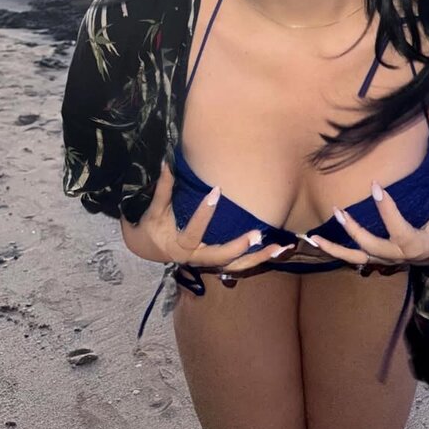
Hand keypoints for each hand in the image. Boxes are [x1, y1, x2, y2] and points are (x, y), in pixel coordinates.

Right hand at [119, 160, 294, 272]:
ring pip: (236, 266)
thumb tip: (167, 162)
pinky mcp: (219, 263)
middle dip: (239, 246)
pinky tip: (277, 251)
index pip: (193, 231)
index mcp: (180, 246)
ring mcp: (209, 263)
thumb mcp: (155, 210)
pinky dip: (258, 259)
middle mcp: (196, 258)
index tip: (217, 190)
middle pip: (221, 257)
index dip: (204, 212)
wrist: (150, 249)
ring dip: (258, 258)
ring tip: (279, 248)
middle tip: (257, 233)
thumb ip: (164, 188)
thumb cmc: (153, 226)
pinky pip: (240, 265)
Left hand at [307, 155, 428, 270]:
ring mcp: (382, 259)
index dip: (385, 207)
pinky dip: (335, 251)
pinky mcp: (373, 259)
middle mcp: (395, 254)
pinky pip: (351, 258)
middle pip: (370, 244)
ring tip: (316, 236)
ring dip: (336, 246)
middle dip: (354, 229)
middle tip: (340, 210)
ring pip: (355, 257)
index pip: (396, 225)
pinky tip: (317, 241)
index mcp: (413, 242)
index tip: (374, 185)